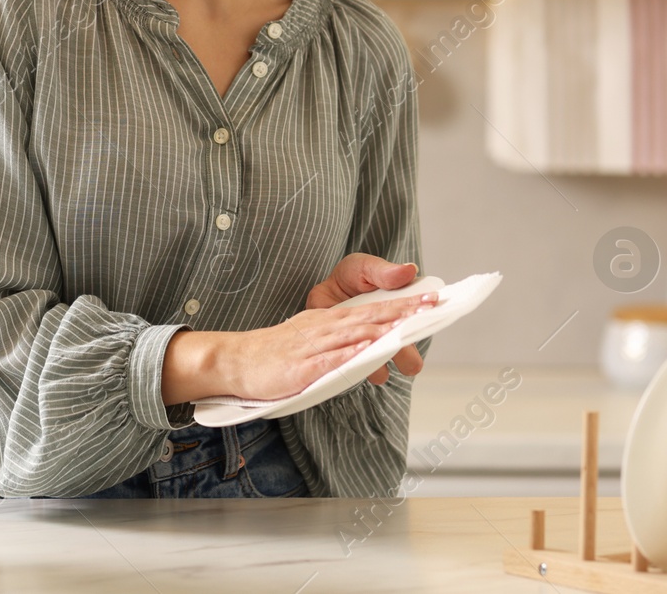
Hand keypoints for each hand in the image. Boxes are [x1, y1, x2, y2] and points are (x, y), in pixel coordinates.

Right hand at [220, 292, 437, 401]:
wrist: (234, 360)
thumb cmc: (274, 352)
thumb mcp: (310, 334)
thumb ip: (341, 335)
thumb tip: (372, 337)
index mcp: (327, 319)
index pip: (371, 309)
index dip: (401, 303)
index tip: (431, 298)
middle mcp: (323, 327)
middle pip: (368, 316)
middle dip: (401, 311)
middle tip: (432, 305)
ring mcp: (312, 345)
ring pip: (353, 333)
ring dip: (382, 327)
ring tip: (409, 323)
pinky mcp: (302, 366)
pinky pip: (330, 358)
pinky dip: (351, 352)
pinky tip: (369, 350)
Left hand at [306, 253, 430, 385]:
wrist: (324, 288)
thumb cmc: (352, 278)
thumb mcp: (364, 267)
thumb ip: (384, 272)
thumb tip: (409, 270)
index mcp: (400, 316)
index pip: (419, 328)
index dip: (422, 326)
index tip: (420, 322)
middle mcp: (388, 337)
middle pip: (408, 360)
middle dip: (404, 355)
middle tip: (395, 344)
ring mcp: (368, 349)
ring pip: (380, 371)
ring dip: (376, 364)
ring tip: (367, 350)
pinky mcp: (346, 355)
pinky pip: (351, 371)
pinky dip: (350, 365)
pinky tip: (344, 355)